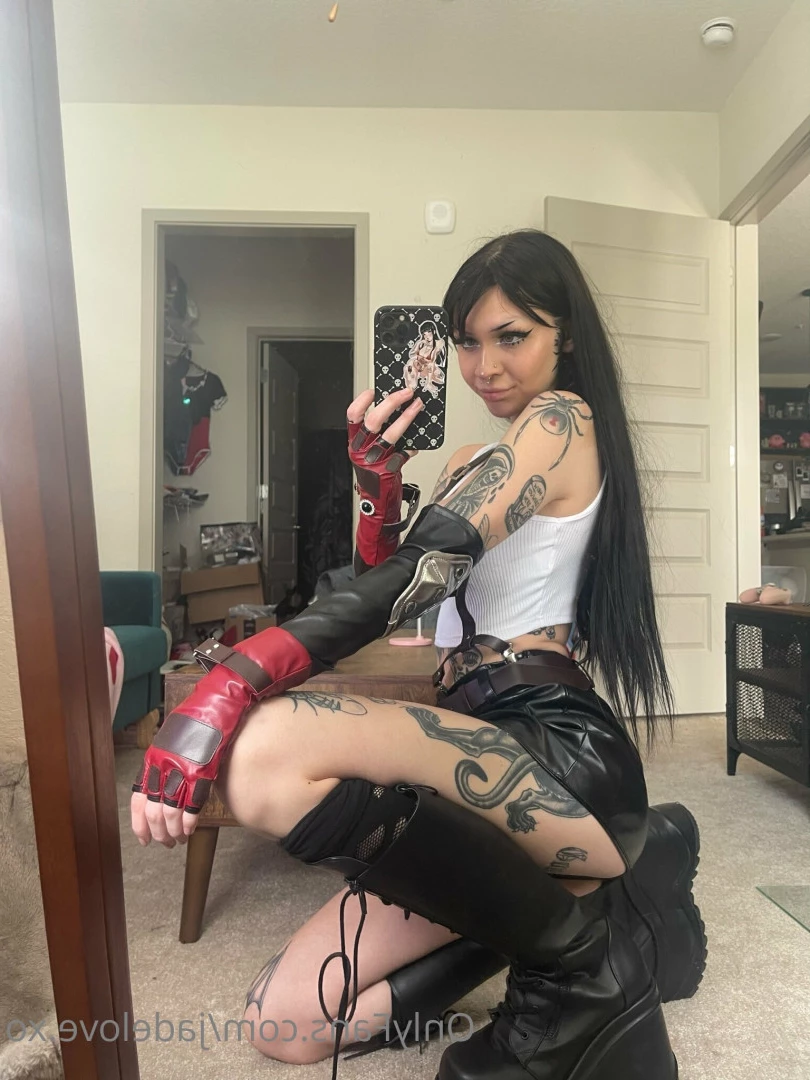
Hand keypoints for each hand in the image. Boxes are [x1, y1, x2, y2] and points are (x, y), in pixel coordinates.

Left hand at [131, 628, 311, 846]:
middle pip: (154, 810)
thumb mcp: (176, 741)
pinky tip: (190, 830)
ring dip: (173, 831)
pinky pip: (191, 805)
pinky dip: (189, 822)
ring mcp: (181, 768)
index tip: (144, 838)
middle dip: (158, 832)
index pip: (138, 799)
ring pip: (170, 812)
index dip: (140, 823)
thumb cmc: (200, 718)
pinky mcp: (202, 770)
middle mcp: (163, 764)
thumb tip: (166, 789)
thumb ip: (169, 764)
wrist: (220, 700)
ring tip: (178, 840)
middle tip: (165, 843)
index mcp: (153, 757)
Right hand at [348, 388, 424, 567]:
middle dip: (391, 403)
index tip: (373, 390)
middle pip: (373, 420)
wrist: (376, 506)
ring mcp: (375, 460)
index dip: (362, 401)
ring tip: (418, 406)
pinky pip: (404, 452)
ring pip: (391, 434)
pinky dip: (413, 444)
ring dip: (407, 417)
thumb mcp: (369, 456)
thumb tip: (397, 415)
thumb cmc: (374, 480)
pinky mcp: (388, 469)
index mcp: (354, 444)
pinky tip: (419, 440)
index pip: (352, 417)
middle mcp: (362, 451)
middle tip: (406, 393)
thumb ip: (378, 438)